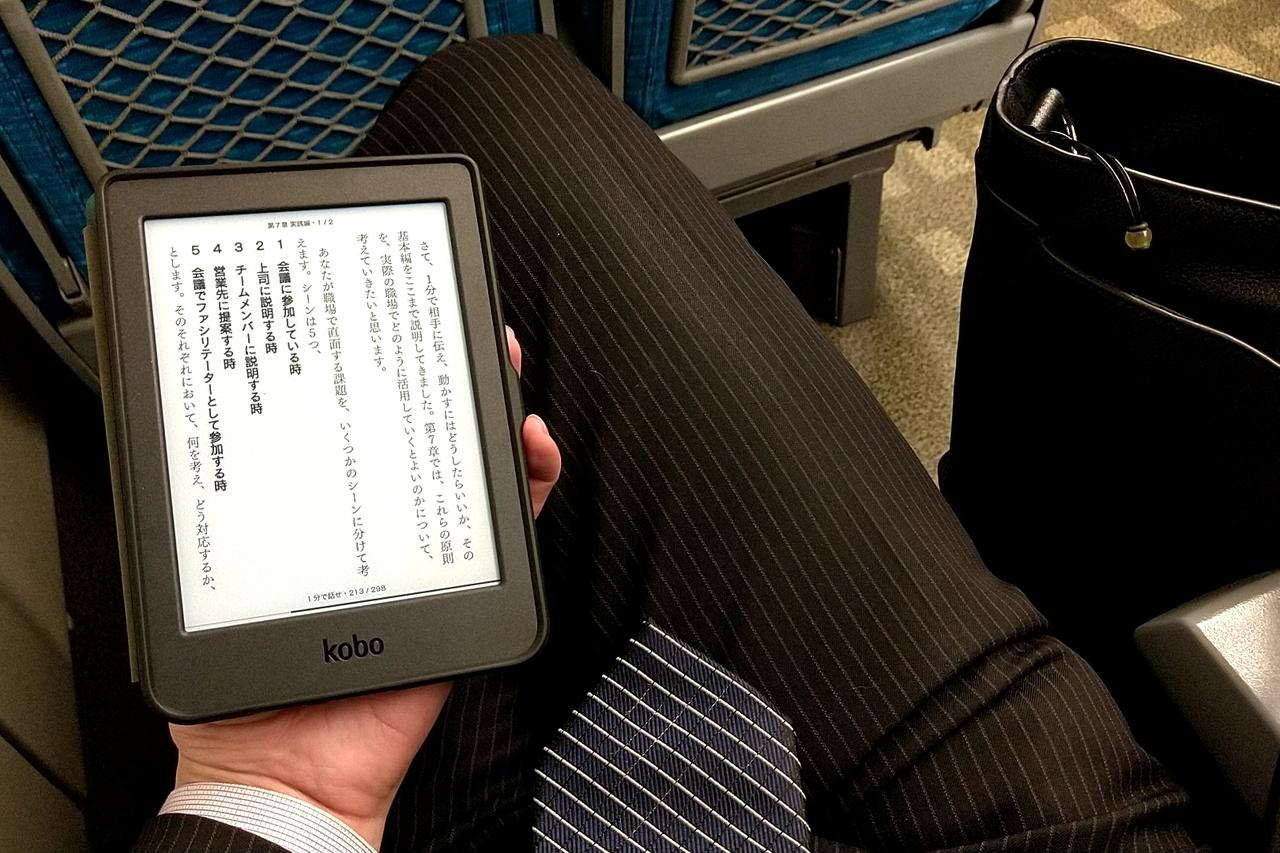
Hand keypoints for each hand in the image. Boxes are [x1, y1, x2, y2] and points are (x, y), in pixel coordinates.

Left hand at [170, 327, 559, 848]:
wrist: (294, 762)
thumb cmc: (245, 682)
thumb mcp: (219, 572)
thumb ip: (227, 505)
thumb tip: (210, 419)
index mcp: (320, 511)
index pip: (354, 426)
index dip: (378, 374)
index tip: (383, 330)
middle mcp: (379, 521)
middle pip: (423, 434)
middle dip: (449, 376)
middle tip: (461, 329)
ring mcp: (430, 549)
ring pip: (475, 468)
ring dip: (498, 414)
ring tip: (502, 370)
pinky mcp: (474, 583)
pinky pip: (515, 528)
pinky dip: (533, 482)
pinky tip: (530, 448)